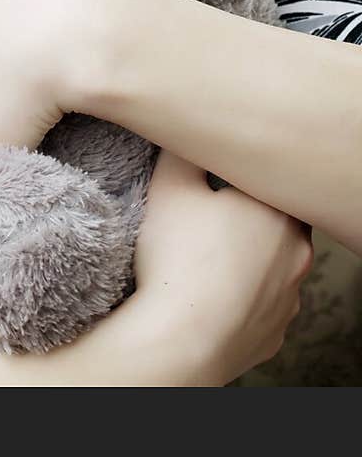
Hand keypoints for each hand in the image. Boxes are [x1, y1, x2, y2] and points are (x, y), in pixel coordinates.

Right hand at [134, 150, 313, 383]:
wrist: (182, 337)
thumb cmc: (178, 257)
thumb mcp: (171, 185)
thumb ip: (184, 150)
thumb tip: (188, 132)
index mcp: (277, 211)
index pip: (274, 182)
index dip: (248, 177)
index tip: (224, 177)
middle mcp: (296, 254)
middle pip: (278, 222)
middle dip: (250, 216)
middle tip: (215, 213)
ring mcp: (289, 298)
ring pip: (274, 267)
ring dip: (250, 259)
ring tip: (207, 258)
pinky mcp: (274, 333)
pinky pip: (262, 305)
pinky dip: (243, 297)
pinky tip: (214, 293)